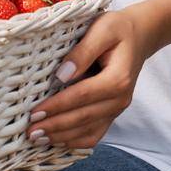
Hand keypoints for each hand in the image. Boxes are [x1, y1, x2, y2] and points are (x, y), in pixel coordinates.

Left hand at [28, 7, 155, 149]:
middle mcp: (120, 99)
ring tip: (37, 139)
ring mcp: (116, 109)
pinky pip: (94, 134)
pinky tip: (56, 141)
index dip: (57, 106)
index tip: (35, 113)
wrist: (140, 36)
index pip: (82, 96)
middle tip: (30, 132)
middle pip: (83, 118)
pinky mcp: (111, 113)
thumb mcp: (102, 29)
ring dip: (62, 137)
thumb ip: (83, 51)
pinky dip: (75, 141)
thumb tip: (62, 75)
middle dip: (54, 127)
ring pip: (88, 132)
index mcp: (118, 79)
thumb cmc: (118, 30)